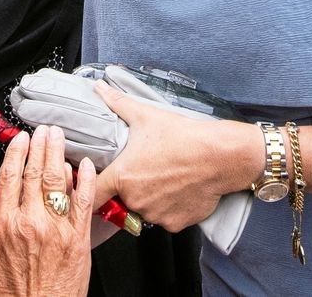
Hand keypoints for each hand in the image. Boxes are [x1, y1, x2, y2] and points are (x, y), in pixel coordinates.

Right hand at [0, 127, 94, 296]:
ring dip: (58, 154)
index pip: (10, 178)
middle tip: (44, 129)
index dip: (16, 153)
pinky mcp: (77, 239)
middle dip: (40, 146)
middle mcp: (29, 222)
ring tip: (60, 137)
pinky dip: (85, 181)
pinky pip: (83, 203)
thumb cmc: (16, 293)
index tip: (21, 138)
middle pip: (34, 174)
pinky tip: (86, 165)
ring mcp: (55, 229)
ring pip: (56, 182)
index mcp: (5, 224)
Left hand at [93, 82, 258, 231]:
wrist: (220, 156)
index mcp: (122, 176)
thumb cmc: (183, 137)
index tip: (92, 185)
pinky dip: (168, 208)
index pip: (92, 195)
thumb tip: (100, 87)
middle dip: (128, 189)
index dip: (90, 190)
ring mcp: (155, 215)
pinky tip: (177, 190)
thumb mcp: (145, 115)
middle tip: (143, 172)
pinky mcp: (174, 224)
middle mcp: (135, 200)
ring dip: (148, 200)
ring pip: (143, 211)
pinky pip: (164, 219)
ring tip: (163, 178)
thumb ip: (117, 103)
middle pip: (121, 202)